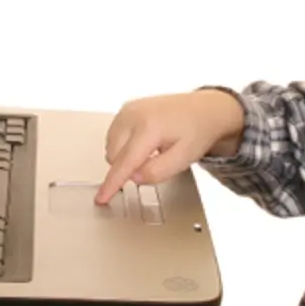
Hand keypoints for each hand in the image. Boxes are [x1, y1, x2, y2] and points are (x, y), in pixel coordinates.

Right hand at [95, 89, 244, 203]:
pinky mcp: (126, 108)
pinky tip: (144, 141)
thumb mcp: (183, 159)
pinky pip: (114, 136)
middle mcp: (134, 115)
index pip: (125, 163)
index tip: (101, 197)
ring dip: (125, 156)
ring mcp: (128, 109)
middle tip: (156, 160)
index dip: (112, 184)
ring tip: (152, 149)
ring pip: (111, 147)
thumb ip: (157, 172)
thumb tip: (134, 177)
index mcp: (150, 127)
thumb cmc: (196, 131)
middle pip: (114, 156)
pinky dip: (124, 145)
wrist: (203, 109)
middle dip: (129, 167)